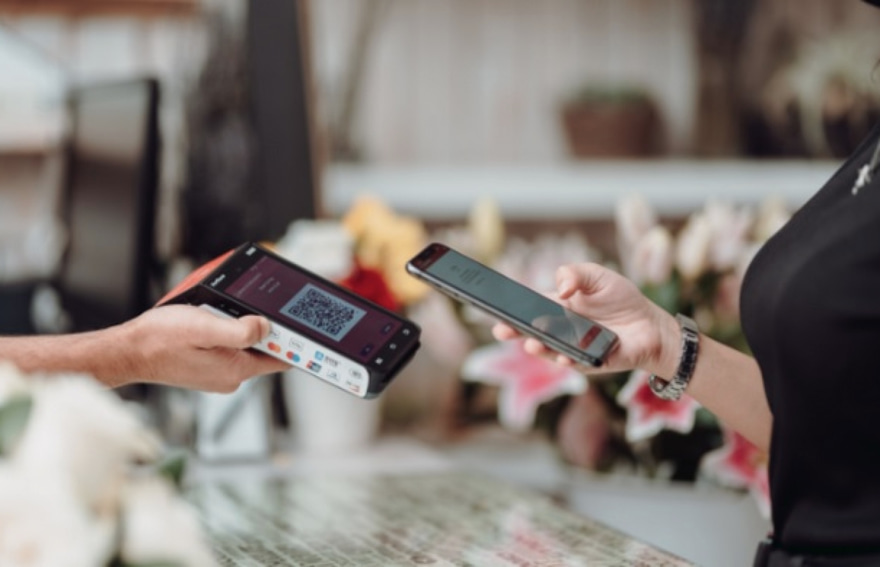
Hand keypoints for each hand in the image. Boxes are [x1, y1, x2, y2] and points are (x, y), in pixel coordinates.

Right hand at [114, 305, 289, 391]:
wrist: (128, 352)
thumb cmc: (159, 340)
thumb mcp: (204, 326)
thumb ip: (239, 330)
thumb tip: (265, 326)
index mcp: (236, 370)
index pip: (281, 359)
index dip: (292, 342)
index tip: (296, 324)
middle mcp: (230, 376)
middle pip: (264, 349)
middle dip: (261, 328)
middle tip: (244, 308)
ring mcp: (218, 373)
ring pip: (244, 346)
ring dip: (240, 327)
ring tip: (217, 314)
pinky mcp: (207, 367)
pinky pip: (227, 347)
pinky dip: (225, 332)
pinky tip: (209, 320)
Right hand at [492, 263, 678, 377]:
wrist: (651, 323)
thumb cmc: (621, 298)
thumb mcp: (597, 275)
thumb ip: (575, 273)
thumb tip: (561, 288)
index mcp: (557, 308)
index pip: (528, 309)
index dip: (511, 311)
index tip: (496, 311)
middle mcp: (560, 330)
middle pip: (531, 333)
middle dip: (514, 333)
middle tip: (501, 331)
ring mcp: (573, 348)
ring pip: (549, 351)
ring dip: (538, 349)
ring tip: (532, 343)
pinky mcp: (591, 362)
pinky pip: (575, 364)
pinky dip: (567, 361)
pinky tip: (563, 357)